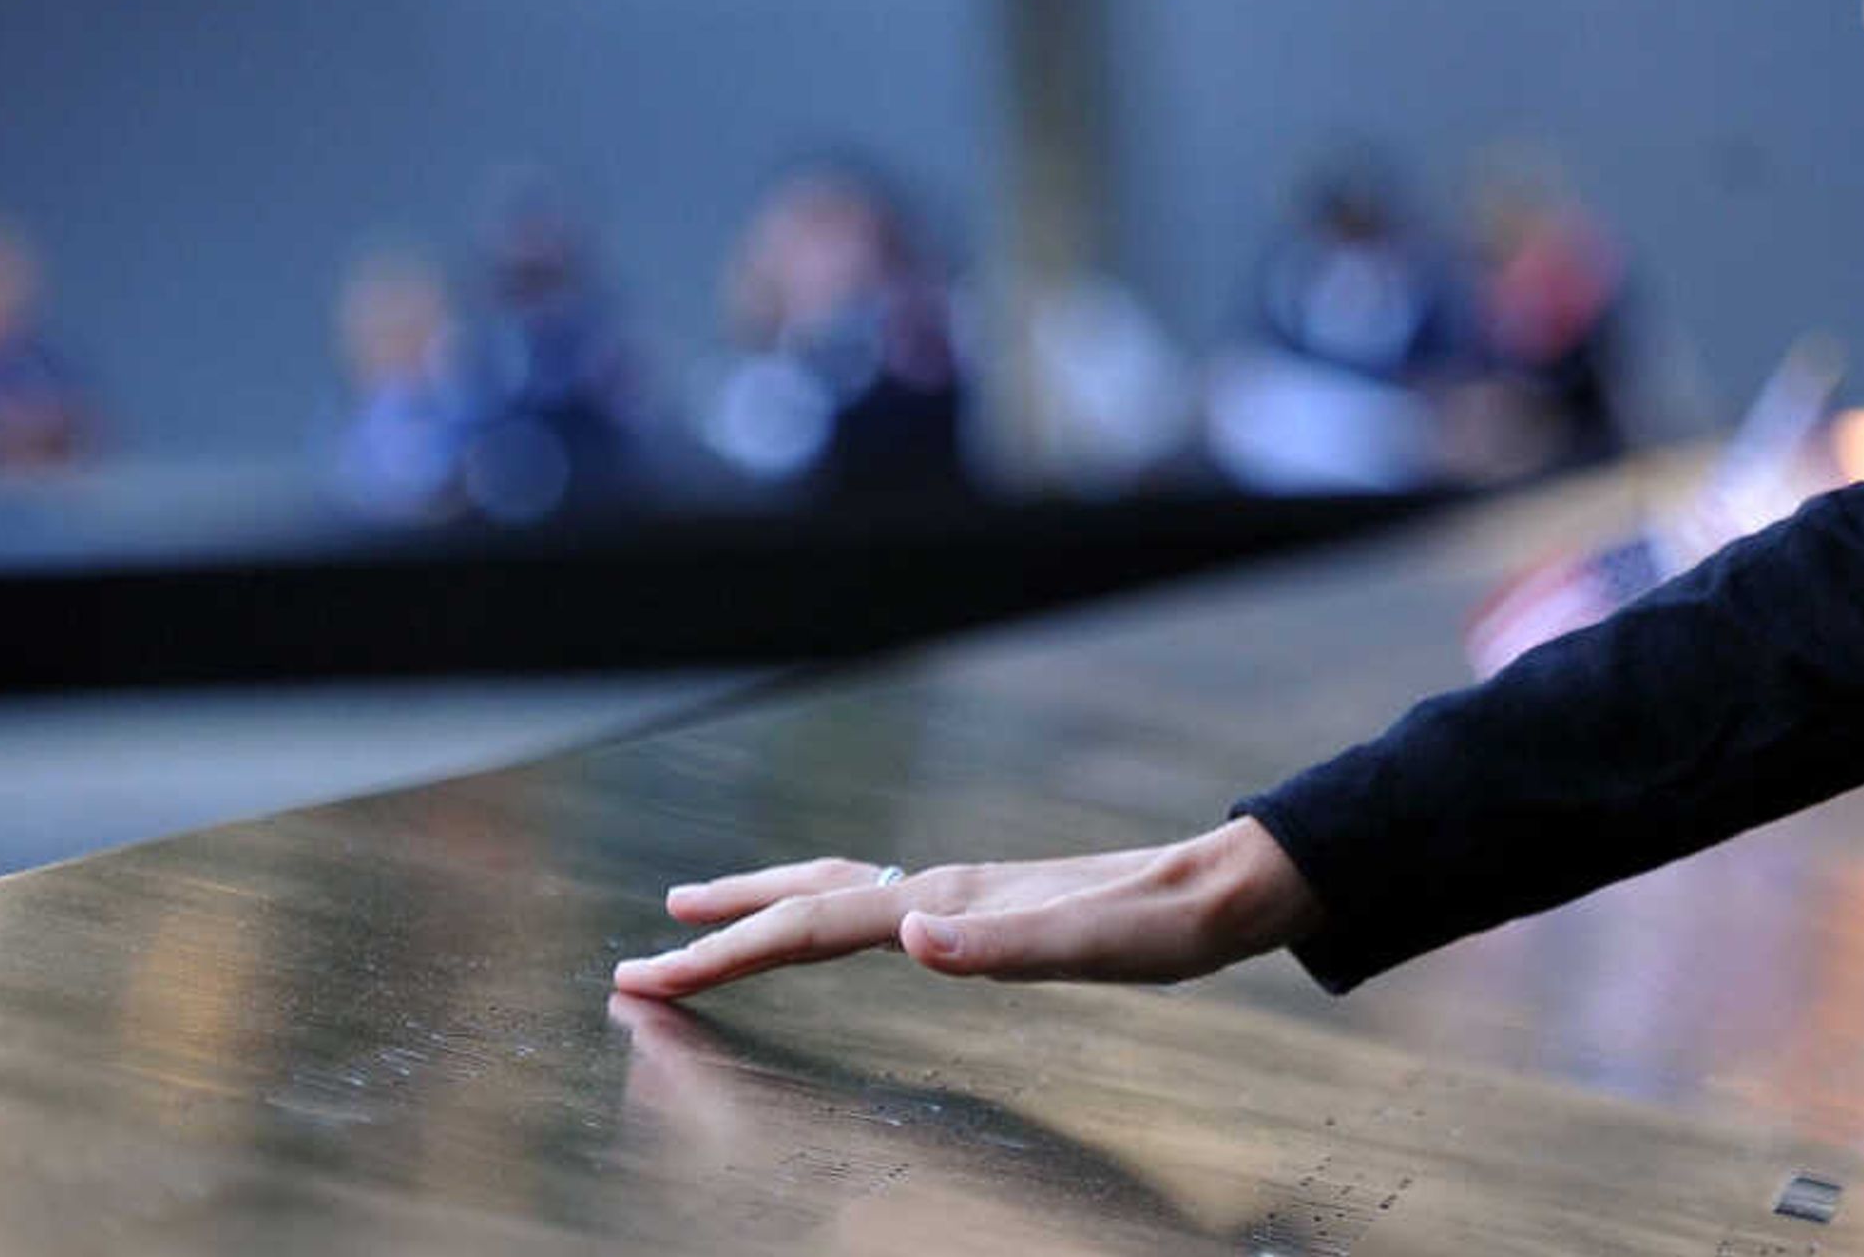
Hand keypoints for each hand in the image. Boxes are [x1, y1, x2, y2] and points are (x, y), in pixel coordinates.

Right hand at [610, 816, 1325, 998]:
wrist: (1224, 888)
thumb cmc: (1167, 925)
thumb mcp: (1098, 946)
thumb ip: (1006, 946)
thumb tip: (909, 937)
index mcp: (953, 901)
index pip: (816, 925)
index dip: (728, 953)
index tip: (650, 976)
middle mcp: (946, 888)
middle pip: (807, 898)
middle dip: (720, 929)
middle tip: (639, 957)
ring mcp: (963, 892)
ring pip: (836, 889)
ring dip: (761, 906)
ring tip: (699, 913)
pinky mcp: (986, 905)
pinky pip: (873, 901)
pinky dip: (819, 909)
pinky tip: (829, 922)